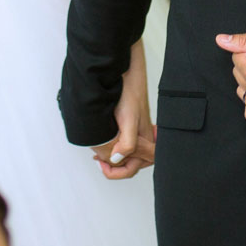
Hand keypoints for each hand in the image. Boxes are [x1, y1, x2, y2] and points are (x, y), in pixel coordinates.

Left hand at [94, 56, 155, 180]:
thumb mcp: (129, 120)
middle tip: (98, 160)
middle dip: (113, 166)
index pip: (132, 169)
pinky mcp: (133, 127)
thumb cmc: (130, 93)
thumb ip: (127, 143)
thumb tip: (116, 159)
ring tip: (99, 154)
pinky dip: (113, 146)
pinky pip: (125, 144)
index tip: (102, 163)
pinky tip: (105, 142)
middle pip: (130, 165)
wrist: (127, 74)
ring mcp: (139, 134)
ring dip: (112, 157)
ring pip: (126, 156)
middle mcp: (144, 140)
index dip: (116, 171)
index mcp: (146, 142)